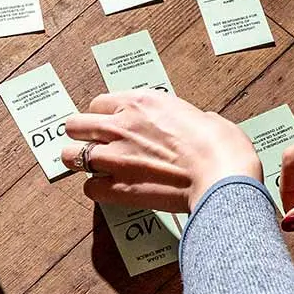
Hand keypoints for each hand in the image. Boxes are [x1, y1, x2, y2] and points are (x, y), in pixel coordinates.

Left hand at [61, 90, 260, 213]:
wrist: (222, 176)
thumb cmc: (220, 147)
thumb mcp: (204, 116)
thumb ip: (184, 118)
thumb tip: (192, 123)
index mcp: (142, 102)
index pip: (98, 103)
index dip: (102, 116)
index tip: (108, 124)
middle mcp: (121, 126)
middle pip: (75, 126)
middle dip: (81, 136)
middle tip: (91, 145)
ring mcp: (116, 158)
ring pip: (72, 157)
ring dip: (82, 162)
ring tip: (93, 168)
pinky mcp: (118, 188)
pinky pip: (89, 188)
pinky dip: (97, 190)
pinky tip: (109, 190)